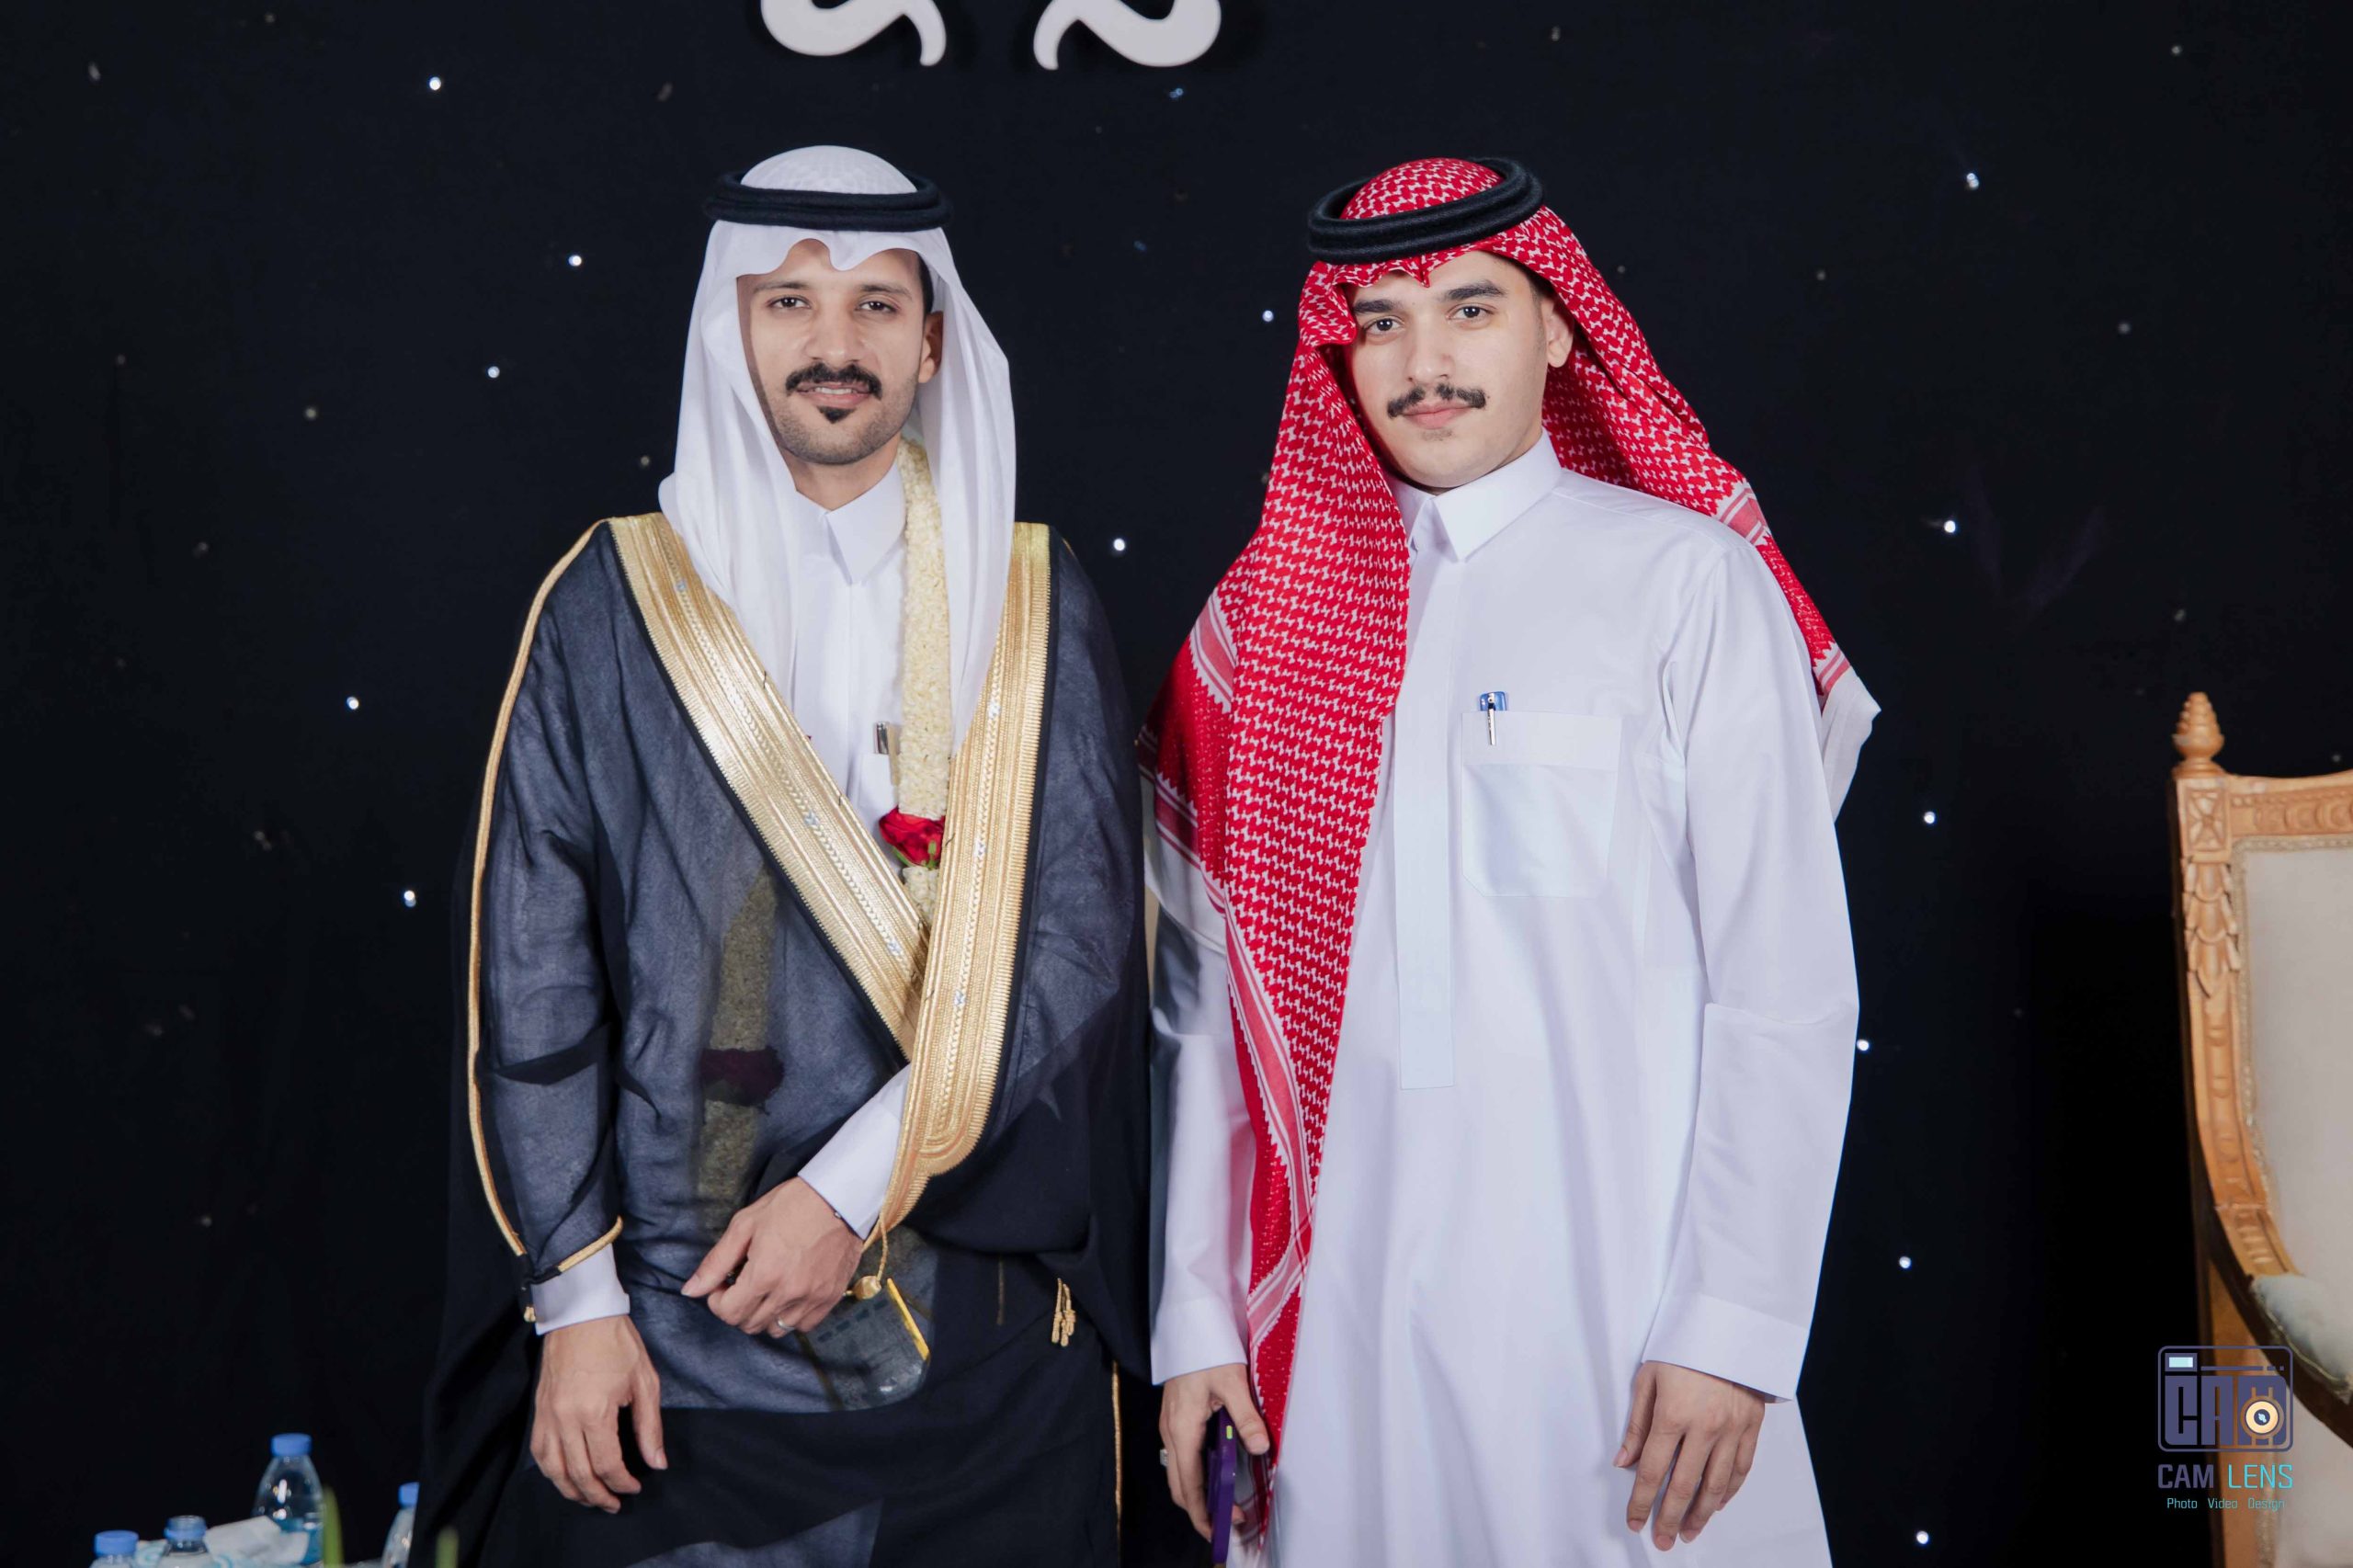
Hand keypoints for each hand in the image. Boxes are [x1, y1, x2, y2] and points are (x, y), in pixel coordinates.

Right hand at [531, 1315, 665, 1511]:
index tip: (634, 1487)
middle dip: (598, 1495)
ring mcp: (548, 1416)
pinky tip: (564, 1477)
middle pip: (579, 1474)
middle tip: (614, 1504)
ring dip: (572, 1490)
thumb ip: (649, 1427)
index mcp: (595, 1412)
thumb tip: (657, 1463)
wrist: (581, 1313)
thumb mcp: (644, 1381)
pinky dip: (551, 1471)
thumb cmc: (617, 1342)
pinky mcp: (538, 1411)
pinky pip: (539, 1452)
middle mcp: (566, 1419)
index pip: (607, 1464)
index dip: (622, 1483)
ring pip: (553, 1469)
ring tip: (590, 1498)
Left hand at [681, 1177, 863, 1336]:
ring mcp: (811, 1298)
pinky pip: (803, 1326)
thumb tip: (690, 1290)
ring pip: (775, 1329)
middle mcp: (788, 1293)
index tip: (722, 1283)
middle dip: (737, 1307)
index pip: (728, 1313)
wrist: (839, 1197)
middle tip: (741, 1283)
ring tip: (765, 1289)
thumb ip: (716, 1262)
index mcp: (764, 1274)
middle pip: (749, 1324)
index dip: (717, 1300)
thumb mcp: (745, 1225)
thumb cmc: (791, 1204)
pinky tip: (788, 1294)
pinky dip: (790, 1317)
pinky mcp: (829, 1298)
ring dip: (763, 1315)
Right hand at [1158, 1362, 1270, 1540]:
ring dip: (1199, 1493)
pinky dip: (1197, 1474)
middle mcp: (1171, 1431)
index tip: (1221, 1528)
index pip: (1188, 1484)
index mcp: (1182, 1427)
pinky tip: (1217, 1472)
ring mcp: (1171, 1425)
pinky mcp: (1176, 1417)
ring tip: (1226, 1503)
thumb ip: (1246, 1416)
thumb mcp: (1232, 1381)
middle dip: (1200, 1510)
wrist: (1188, 1324)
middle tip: (1228, 1522)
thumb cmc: (1207, 1348)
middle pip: (1179, 1485)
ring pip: (1179, 1472)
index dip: (1203, 1511)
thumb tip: (1260, 1448)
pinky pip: (1183, 1456)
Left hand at [1615, 1361, 1764, 1549]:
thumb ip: (1637, 1424)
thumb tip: (1624, 1462)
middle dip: (1669, 1518)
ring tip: (1689, 1533)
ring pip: (1716, 1485)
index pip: (1653, 1471)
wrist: (1729, 1326)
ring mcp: (1732, 1430)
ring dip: (1700, 1514)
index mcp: (1673, 1415)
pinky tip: (1716, 1505)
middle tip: (1662, 1541)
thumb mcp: (1648, 1378)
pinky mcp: (1751, 1427)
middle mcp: (1704, 1428)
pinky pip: (1741, 1469)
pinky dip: (1729, 1492)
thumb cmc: (1682, 1347)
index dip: (1641, 1501)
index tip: (1634, 1522)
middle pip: (1684, 1486)